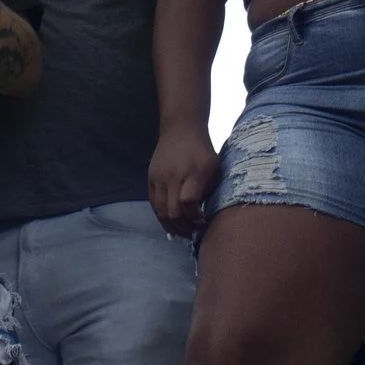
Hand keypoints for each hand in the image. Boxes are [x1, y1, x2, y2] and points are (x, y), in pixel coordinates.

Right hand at [148, 123, 220, 237]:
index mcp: (193, 172)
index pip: (188, 201)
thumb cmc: (202, 151)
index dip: (195, 217)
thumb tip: (201, 215)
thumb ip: (208, 190)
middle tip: (193, 234)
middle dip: (184, 228)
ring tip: (182, 233)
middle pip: (173, 211)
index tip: (203, 222)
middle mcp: (173, 176)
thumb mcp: (213, 167)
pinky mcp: (150, 179)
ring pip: (160, 211)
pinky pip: (153, 204)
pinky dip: (161, 217)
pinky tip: (171, 224)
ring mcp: (159, 178)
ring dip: (171, 226)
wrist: (180, 129)